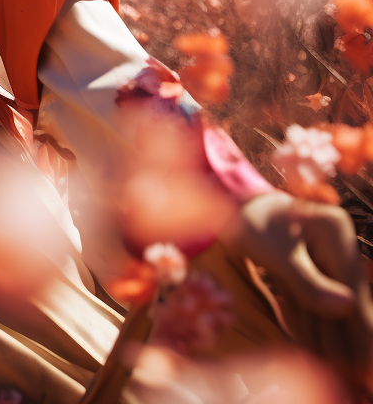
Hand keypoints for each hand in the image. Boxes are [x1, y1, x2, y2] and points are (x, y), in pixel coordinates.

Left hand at [220, 191, 372, 387]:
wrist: (224, 204)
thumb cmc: (247, 222)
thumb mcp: (274, 253)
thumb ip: (308, 282)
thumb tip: (349, 307)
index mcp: (334, 228)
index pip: (352, 284)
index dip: (361, 324)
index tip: (367, 359)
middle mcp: (335, 240)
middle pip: (345, 297)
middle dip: (347, 337)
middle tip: (358, 377)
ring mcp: (323, 253)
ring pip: (329, 303)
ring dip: (330, 335)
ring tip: (340, 371)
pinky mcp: (306, 264)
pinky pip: (311, 297)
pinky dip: (311, 322)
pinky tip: (315, 350)